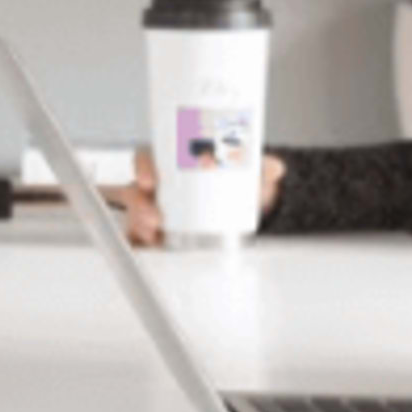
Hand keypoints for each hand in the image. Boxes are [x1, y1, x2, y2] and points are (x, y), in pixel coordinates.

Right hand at [121, 147, 281, 245]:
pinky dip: (139, 246)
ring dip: (138, 226)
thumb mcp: (246, 173)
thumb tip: (276, 168)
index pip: (148, 158)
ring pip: (135, 216)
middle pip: (136, 190)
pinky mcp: (157, 235)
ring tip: (154, 237)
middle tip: (154, 217)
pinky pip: (140, 240)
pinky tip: (147, 252)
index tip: (149, 180)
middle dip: (139, 204)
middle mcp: (159, 187)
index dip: (143, 166)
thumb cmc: (233, 185)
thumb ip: (260, 168)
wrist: (238, 210)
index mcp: (172, 164)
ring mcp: (155, 211)